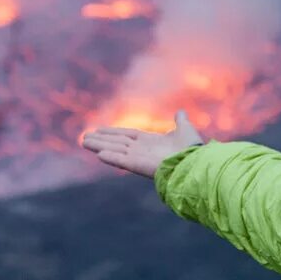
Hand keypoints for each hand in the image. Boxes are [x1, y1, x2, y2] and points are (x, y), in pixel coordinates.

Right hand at [81, 110, 203, 177]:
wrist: (196, 164)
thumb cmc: (192, 150)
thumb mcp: (185, 129)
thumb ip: (181, 121)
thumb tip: (180, 113)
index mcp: (152, 142)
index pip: (128, 136)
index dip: (113, 132)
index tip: (99, 130)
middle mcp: (143, 150)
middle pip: (118, 143)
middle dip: (102, 139)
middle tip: (85, 137)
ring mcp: (141, 158)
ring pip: (116, 150)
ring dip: (100, 146)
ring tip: (85, 142)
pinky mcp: (140, 166)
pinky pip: (124, 161)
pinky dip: (112, 157)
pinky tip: (99, 153)